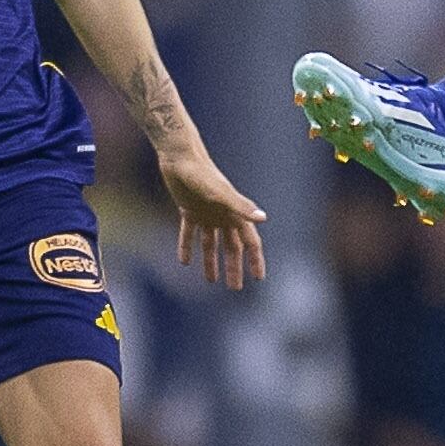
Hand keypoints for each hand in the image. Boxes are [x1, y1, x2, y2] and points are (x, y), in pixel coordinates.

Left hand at [161, 145, 270, 288]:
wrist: (181, 158)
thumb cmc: (202, 174)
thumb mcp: (221, 194)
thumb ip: (241, 206)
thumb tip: (263, 219)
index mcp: (234, 214)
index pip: (250, 242)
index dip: (255, 260)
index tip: (259, 278)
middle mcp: (223, 216)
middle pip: (232, 247)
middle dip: (234, 267)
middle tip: (236, 287)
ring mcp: (206, 214)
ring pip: (212, 243)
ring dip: (212, 261)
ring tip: (212, 281)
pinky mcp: (189, 210)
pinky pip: (189, 234)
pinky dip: (187, 247)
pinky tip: (184, 262)